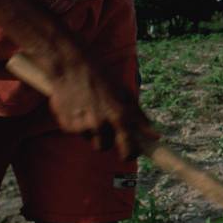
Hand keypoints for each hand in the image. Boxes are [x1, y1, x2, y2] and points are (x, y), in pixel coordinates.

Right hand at [39, 50, 156, 159]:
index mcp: (121, 116)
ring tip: (91, 112)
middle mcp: (102, 124)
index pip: (128, 148)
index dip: (129, 153)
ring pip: (90, 140)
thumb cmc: (103, 79)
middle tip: (105, 129)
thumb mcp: (126, 94)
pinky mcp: (67, 126)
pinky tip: (78, 108)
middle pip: (105, 148)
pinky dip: (77, 125)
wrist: (72, 68)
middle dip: (106, 142)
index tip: (128, 153)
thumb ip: (139, 117)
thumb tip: (155, 136)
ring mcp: (84, 126)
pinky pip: (76, 133)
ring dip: (92, 132)